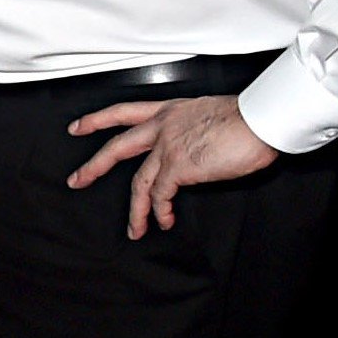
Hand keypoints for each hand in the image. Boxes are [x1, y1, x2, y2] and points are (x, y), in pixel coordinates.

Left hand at [67, 93, 277, 239]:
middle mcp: (163, 125)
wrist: (261, 119)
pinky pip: (160, 195)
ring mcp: (167, 146)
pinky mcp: (177, 167)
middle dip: (94, 166)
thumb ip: (192, 130)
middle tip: (77, 180)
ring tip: (133, 228)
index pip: (124, 111)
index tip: (78, 126)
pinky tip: (163, 220)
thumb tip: (194, 148)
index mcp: (170, 110)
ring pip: (137, 182)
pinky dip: (160, 211)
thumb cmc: (248, 117)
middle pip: (117, 147)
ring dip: (135, 210)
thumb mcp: (210, 114)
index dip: (97, 119)